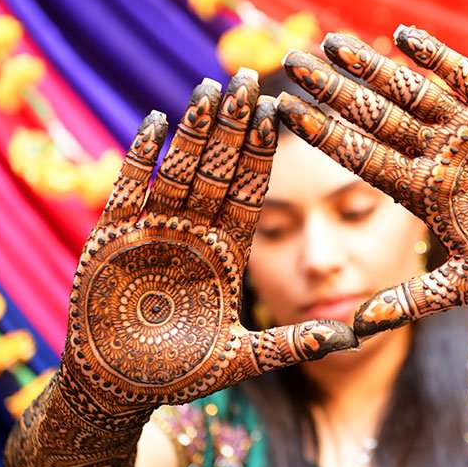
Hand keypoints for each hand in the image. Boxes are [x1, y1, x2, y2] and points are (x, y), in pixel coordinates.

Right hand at [62, 72, 355, 427]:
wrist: (120, 388)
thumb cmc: (182, 374)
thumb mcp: (244, 357)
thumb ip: (293, 344)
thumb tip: (354, 338)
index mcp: (227, 252)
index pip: (248, 192)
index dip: (260, 153)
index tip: (278, 113)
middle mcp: (195, 233)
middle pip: (216, 170)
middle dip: (230, 127)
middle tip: (246, 78)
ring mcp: (155, 231)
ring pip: (177, 170)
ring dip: (191, 131)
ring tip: (208, 90)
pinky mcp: (113, 237)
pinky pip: (129, 190)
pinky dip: (140, 159)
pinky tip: (156, 123)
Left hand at [278, 26, 467, 335]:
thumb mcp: (462, 285)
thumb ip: (409, 301)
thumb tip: (353, 329)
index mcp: (423, 190)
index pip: (361, 156)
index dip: (323, 134)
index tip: (283, 111)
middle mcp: (438, 155)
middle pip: (375, 117)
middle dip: (334, 90)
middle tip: (291, 61)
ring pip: (412, 91)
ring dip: (374, 67)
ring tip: (333, 41)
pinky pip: (467, 77)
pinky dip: (438, 57)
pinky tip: (403, 37)